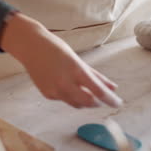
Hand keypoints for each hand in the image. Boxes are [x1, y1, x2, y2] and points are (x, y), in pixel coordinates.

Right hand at [0, 13, 122, 107]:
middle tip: (104, 100)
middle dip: (99, 103)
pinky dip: (71, 96)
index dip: (110, 99)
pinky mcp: (47, 94)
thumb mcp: (79, 60)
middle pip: (88, 102)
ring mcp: (55, 90)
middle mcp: (65, 83)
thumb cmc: (56, 49)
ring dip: (86, 102)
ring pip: (77, 104)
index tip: (118, 102)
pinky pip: (65, 100)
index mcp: (76, 70)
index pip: (98, 91)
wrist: (31, 47)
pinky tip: (69, 86)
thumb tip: (113, 87)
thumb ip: (96, 76)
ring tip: (89, 94)